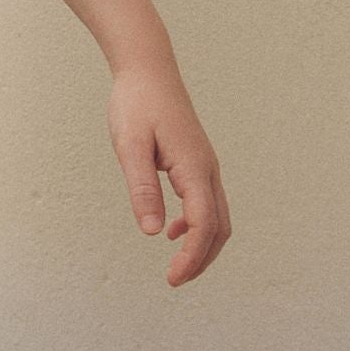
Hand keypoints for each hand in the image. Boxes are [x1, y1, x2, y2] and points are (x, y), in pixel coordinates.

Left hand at [108, 56, 231, 287]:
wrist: (148, 69)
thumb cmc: (136, 104)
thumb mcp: (130, 146)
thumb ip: (141, 188)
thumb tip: (151, 233)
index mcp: (193, 167)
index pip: (203, 225)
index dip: (191, 257)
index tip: (172, 279)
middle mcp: (207, 169)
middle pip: (219, 228)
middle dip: (201, 259)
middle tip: (174, 281)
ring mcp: (206, 165)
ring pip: (217, 217)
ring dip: (201, 245)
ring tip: (176, 267)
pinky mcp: (197, 162)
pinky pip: (206, 202)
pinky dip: (196, 225)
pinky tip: (169, 229)